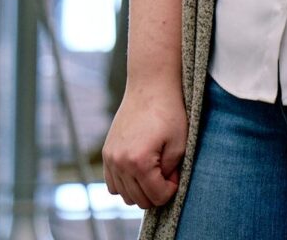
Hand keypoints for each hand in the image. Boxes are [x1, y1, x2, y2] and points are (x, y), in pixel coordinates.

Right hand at [103, 83, 186, 209]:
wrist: (150, 88)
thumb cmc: (169, 113)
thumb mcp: (180, 144)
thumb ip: (172, 172)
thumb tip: (165, 185)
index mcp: (139, 162)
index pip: (156, 196)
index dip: (171, 190)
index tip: (176, 174)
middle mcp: (120, 163)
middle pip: (139, 200)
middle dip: (156, 191)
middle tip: (167, 172)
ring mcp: (110, 158)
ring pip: (124, 195)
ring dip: (140, 190)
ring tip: (154, 171)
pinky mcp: (106, 153)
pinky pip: (112, 183)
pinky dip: (125, 184)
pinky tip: (139, 172)